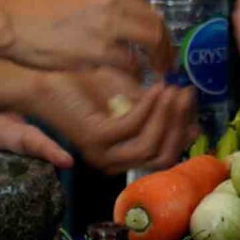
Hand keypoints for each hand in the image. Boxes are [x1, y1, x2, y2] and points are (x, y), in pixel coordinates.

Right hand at [0, 0, 171, 74]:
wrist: (6, 20)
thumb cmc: (31, 5)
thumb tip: (123, 11)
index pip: (145, 2)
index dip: (156, 25)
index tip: (158, 39)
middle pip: (154, 22)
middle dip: (165, 45)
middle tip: (167, 61)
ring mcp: (108, 22)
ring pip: (150, 42)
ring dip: (156, 60)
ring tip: (156, 72)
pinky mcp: (99, 49)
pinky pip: (130, 64)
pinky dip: (136, 74)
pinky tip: (133, 79)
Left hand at [33, 69, 198, 172]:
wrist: (46, 77)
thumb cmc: (86, 84)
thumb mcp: (130, 97)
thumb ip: (156, 109)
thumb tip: (191, 117)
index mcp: (122, 156)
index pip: (164, 155)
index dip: (182, 132)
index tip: (193, 103)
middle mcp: (113, 162)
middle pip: (162, 156)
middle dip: (179, 125)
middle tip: (188, 94)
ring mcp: (103, 153)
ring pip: (150, 146)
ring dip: (167, 116)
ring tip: (175, 89)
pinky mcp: (95, 138)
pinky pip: (133, 127)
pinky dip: (149, 107)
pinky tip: (157, 88)